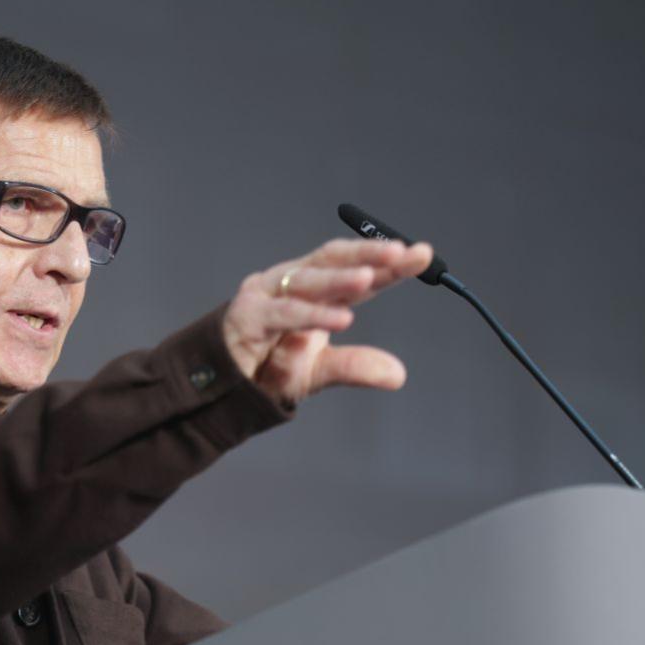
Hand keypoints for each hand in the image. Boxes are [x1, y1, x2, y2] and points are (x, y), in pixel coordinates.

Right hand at [221, 237, 434, 406]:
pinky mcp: (247, 316)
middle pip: (333, 260)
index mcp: (315, 293)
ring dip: (340, 279)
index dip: (388, 264)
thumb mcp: (319, 371)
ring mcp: (267, 296)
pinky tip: (342, 319)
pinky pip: (284, 313)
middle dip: (368, 254)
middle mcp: (291, 284)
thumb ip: (355, 367)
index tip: (423, 255)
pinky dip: (312, 315)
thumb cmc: (266, 368)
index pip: (356, 272)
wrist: (221, 391)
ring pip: (309, 280)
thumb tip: (398, 374)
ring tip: (372, 277)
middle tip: (402, 253)